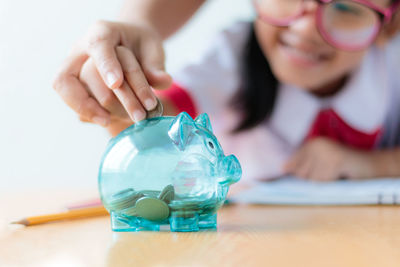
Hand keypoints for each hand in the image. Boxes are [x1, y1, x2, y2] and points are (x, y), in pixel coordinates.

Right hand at [53, 20, 171, 125]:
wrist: (129, 47)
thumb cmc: (141, 46)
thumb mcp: (153, 49)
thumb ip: (156, 65)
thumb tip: (164, 80)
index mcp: (103, 31)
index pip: (99, 45)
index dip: (106, 65)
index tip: (116, 84)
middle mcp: (81, 48)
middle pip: (89, 74)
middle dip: (118, 99)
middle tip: (142, 116)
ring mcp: (73, 68)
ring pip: (77, 92)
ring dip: (106, 111)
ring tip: (132, 119)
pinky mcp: (73, 88)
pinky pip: (74, 105)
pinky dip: (94, 116)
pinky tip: (113, 120)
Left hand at [283, 137, 372, 180]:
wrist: (371, 165)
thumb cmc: (343, 168)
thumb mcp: (320, 164)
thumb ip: (302, 165)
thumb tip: (282, 168)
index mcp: (310, 144)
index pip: (292, 165)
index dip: (299, 174)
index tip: (313, 175)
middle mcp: (316, 145)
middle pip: (301, 174)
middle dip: (314, 179)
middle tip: (330, 172)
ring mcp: (325, 152)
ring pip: (312, 180)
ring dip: (324, 182)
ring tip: (335, 174)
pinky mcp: (335, 161)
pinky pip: (323, 182)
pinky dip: (332, 183)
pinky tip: (341, 175)